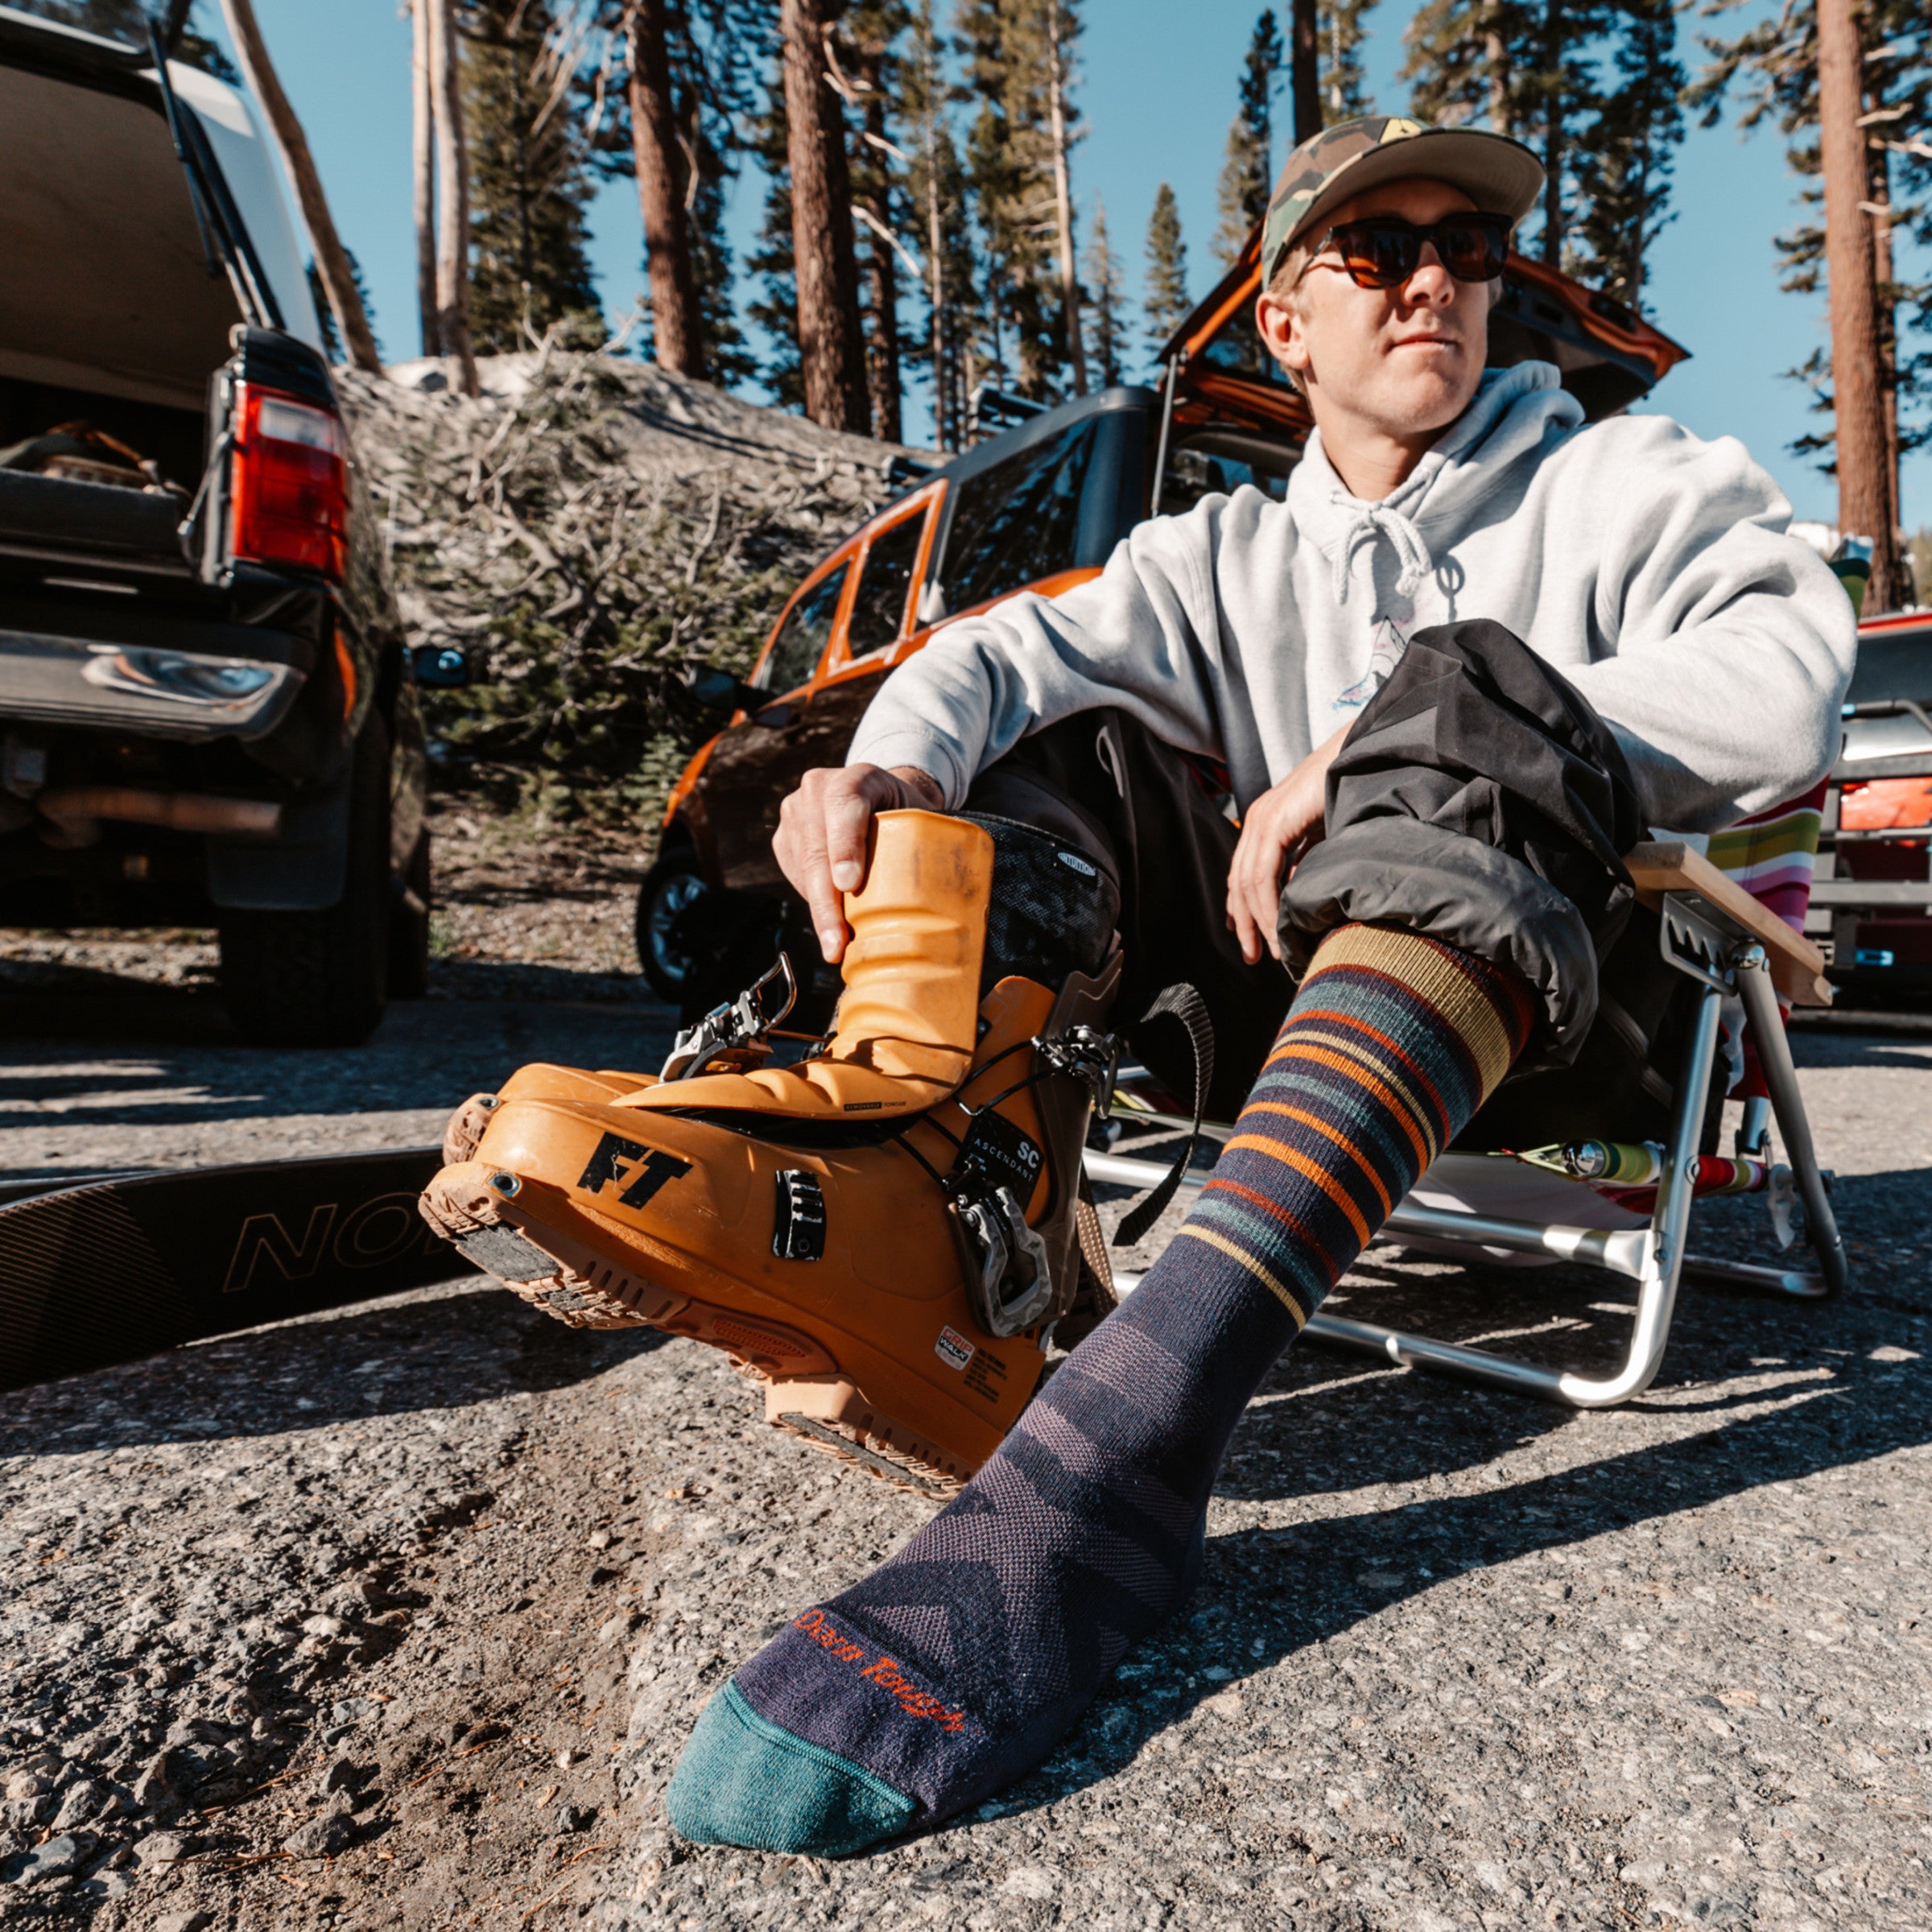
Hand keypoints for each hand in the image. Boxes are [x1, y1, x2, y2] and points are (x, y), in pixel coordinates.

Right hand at [775, 763, 945, 961]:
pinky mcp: (784, 836)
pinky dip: (812, 902)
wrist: (881, 800)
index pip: (844, 804)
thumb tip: (955, 892)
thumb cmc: (908, 815)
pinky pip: (794, 874)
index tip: (849, 884)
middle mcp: (818, 787)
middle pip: (817, 847)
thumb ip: (931, 840)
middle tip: (837, 942)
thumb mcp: (923, 817)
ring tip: (835, 946)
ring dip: (819, 910)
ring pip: (802, 866)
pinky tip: (830, 923)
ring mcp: (796, 811)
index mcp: (859, 776)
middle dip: (826, 901)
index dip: (845, 844)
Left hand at [1225, 725, 1347, 965]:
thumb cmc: (1350, 791)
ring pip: (1248, 883)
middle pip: (1239, 883)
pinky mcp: (1274, 822)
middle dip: (1245, 923)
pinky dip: (1268, 906)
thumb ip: (1305, 862)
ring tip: (1273, 950)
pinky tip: (1277, 927)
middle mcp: (1257, 820)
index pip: (1243, 874)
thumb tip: (1297, 896)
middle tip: (1254, 955)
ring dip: (1259, 921)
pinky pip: (1262, 875)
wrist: (1362, 756)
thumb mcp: (1322, 836)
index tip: (1249, 937)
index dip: (1242, 909)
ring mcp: (1262, 819)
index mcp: (1265, 822)